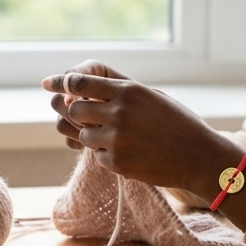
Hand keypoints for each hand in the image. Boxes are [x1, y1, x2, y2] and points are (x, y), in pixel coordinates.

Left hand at [42, 60, 240, 191]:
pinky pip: (97, 156)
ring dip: (94, 137)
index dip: (61, 82)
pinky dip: (107, 155)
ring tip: (121, 138)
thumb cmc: (175, 122)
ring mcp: (117, 139)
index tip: (48, 84)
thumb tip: (79, 86)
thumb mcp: (151, 96)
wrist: (198, 156)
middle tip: (90, 117)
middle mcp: (119, 113)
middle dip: (77, 113)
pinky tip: (131, 153)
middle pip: (74, 110)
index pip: (80, 82)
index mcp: (128, 91)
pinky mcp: (117, 163)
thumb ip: (118, 90)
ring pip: (83, 135)